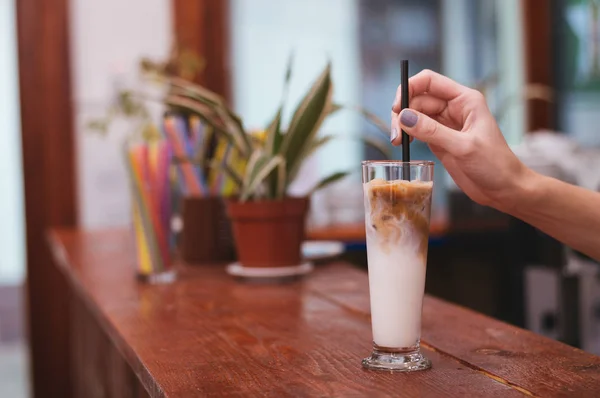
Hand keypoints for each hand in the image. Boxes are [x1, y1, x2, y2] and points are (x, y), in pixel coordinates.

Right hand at [390, 69, 530, 211]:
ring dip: (402, 125)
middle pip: (418, 99)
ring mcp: (446, 125)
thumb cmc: (495, 165)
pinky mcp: (440, 141)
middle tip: (395, 134)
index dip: (409, 88)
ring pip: (415, 115)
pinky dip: (407, 135)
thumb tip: (403, 117)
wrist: (505, 189)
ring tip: (397, 142)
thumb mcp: (463, 146)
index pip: (429, 81)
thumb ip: (432, 131)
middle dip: (402, 112)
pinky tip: (404, 144)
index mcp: (465, 100)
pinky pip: (418, 131)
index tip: (397, 107)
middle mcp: (454, 108)